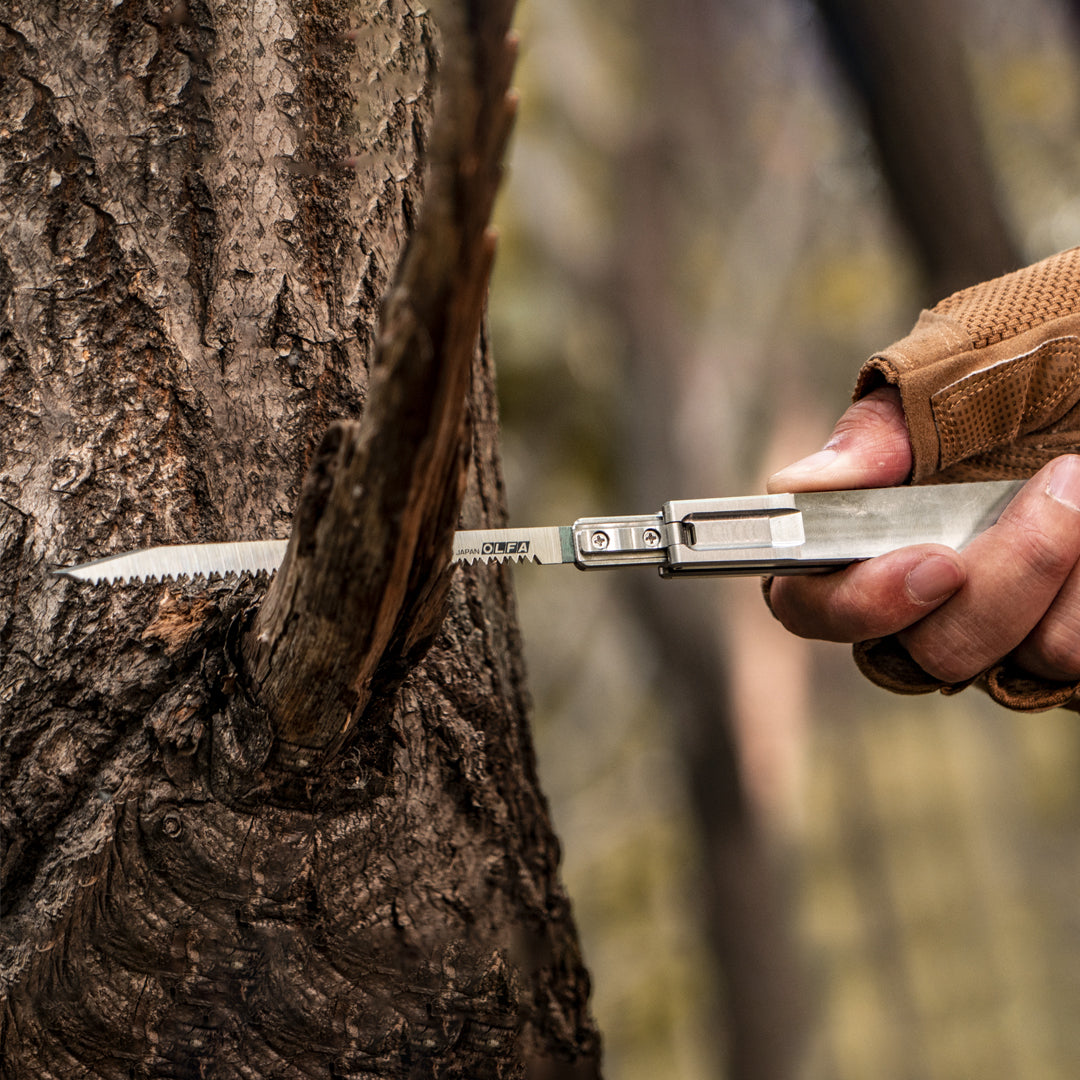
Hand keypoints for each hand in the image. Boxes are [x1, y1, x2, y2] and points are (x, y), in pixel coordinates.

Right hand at [766, 387, 1079, 682]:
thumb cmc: (1043, 342)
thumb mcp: (963, 366)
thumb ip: (882, 428)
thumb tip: (798, 486)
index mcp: (865, 523)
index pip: (809, 603)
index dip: (853, 604)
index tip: (934, 562)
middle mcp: (923, 591)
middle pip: (917, 652)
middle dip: (993, 585)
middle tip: (1057, 489)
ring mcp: (998, 625)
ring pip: (1000, 663)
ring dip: (1048, 573)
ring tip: (1079, 484)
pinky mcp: (1058, 636)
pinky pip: (1065, 660)